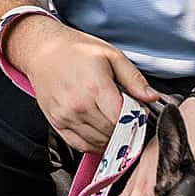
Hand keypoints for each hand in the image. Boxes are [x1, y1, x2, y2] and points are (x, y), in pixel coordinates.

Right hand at [4, 16, 157, 154]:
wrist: (42, 50)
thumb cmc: (76, 49)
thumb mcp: (110, 55)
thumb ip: (134, 79)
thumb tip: (152, 98)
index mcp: (95, 87)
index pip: (123, 119)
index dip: (136, 120)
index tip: (139, 114)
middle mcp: (79, 105)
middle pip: (112, 133)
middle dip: (125, 128)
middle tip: (127, 117)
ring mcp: (66, 117)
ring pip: (98, 143)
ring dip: (111, 138)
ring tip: (113, 122)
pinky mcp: (57, 124)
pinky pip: (80, 145)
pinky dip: (94, 144)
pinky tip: (100, 132)